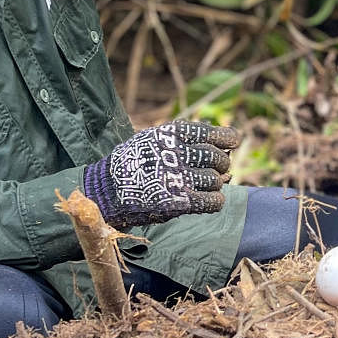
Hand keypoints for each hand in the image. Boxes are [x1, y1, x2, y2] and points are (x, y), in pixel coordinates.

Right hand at [82, 121, 240, 229]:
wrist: (106, 190)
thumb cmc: (134, 163)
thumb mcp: (154, 139)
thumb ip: (185, 138)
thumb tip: (225, 144)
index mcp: (171, 134)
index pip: (213, 134)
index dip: (227, 139)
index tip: (231, 143)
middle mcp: (177, 154)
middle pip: (217, 159)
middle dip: (221, 165)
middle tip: (215, 171)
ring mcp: (178, 179)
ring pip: (216, 181)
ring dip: (214, 185)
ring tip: (201, 186)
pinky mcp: (178, 202)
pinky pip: (213, 202)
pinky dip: (215, 201)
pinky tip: (207, 200)